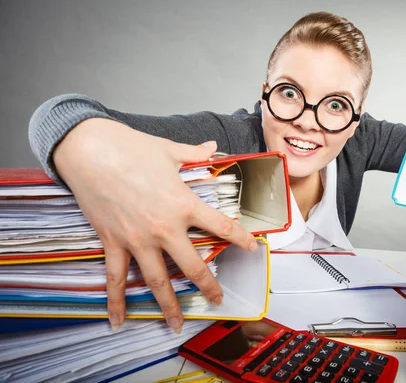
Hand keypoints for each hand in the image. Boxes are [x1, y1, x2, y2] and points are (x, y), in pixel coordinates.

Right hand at [54, 118, 256, 332]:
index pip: (221, 226)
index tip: (252, 248)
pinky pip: (115, 277)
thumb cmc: (131, 147)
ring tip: (177, 324)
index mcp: (184, 204)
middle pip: (193, 266)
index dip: (240, 239)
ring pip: (158, 281)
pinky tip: (118, 320)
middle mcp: (165, 228)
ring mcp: (138, 240)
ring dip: (169, 305)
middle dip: (209, 286)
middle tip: (218, 300)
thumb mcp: (169, 150)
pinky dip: (116, 301)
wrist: (89, 151)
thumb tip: (212, 146)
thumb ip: (194, 153)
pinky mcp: (113, 242)